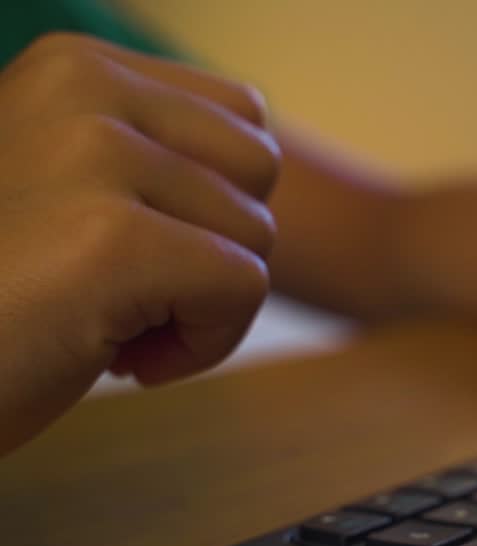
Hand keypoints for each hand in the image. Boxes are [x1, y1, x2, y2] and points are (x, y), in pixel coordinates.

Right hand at [0, 33, 279, 453]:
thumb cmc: (2, 299)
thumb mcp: (65, 184)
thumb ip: (150, 155)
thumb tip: (262, 158)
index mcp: (74, 67)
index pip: (241, 116)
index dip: (216, 199)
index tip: (135, 247)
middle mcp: (83, 90)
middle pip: (259, 167)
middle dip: (220, 246)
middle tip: (130, 291)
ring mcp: (95, 159)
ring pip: (257, 233)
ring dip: (203, 305)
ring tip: (111, 323)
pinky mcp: (114, 242)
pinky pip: (244, 287)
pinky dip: (203, 345)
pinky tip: (120, 358)